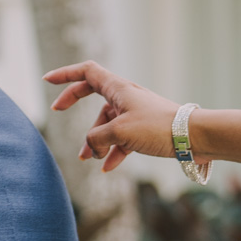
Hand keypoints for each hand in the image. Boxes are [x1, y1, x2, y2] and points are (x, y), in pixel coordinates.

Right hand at [43, 61, 183, 170]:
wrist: (193, 137)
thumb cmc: (158, 127)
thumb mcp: (119, 132)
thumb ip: (97, 139)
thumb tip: (92, 148)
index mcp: (118, 88)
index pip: (86, 72)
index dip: (65, 74)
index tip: (47, 80)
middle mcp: (125, 97)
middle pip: (92, 94)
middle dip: (74, 104)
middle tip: (57, 112)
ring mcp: (135, 113)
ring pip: (106, 123)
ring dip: (97, 141)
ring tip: (91, 159)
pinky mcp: (144, 129)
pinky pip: (121, 139)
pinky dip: (114, 152)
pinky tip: (108, 168)